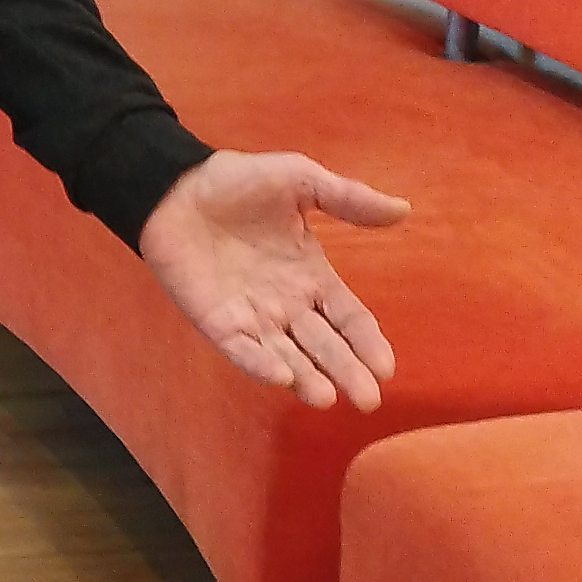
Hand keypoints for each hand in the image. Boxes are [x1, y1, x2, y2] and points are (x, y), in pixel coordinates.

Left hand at [138, 152, 410, 414]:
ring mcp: (252, 316)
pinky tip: (279, 376)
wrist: (177, 186)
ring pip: (287, 355)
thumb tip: (404, 209)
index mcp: (312, 277)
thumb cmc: (239, 181)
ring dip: (306, 378)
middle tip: (367, 400)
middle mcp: (287, 305)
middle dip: (346, 372)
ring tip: (324, 396)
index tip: (386, 368)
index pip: (349, 318)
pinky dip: (259, 363)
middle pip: (324, 346)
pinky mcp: (216, 321)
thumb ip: (349, 199)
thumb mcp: (301, 182)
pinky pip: (241, 349)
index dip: (367, 342)